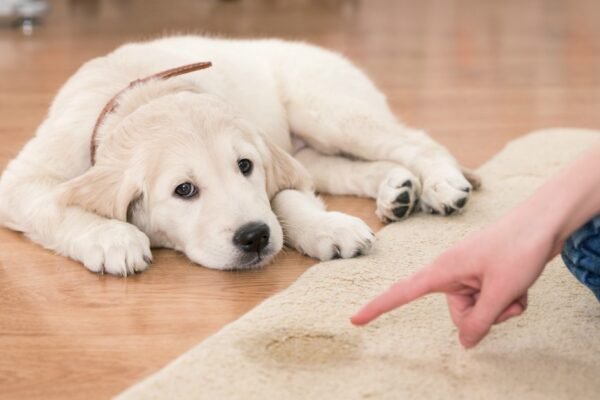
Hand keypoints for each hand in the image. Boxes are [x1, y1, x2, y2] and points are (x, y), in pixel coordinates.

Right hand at [351, 207, 556, 347]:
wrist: (545, 220)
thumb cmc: (519, 247)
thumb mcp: (500, 291)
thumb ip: (480, 321)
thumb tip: (465, 344)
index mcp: (443, 270)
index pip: (402, 292)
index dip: (378, 307)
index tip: (355, 319)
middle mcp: (452, 272)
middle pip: (459, 315)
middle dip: (485, 315)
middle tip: (505, 295)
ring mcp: (470, 274)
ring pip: (479, 310)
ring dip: (501, 307)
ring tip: (516, 286)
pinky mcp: (485, 275)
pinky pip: (491, 301)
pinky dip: (509, 300)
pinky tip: (521, 284)